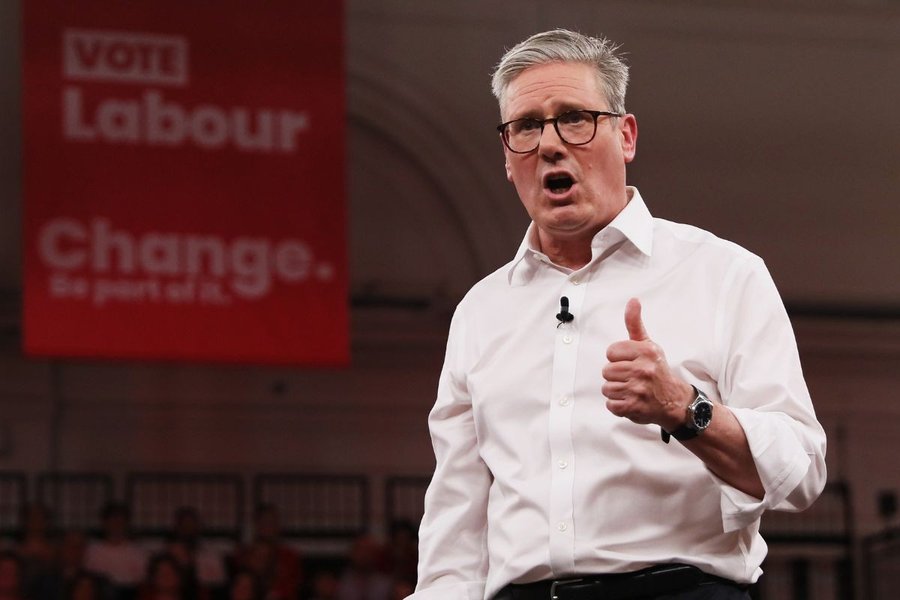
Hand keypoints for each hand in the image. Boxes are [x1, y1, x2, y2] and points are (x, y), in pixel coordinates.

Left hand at [601, 298, 692, 428]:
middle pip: (607, 371)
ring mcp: (638, 390)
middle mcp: (643, 370)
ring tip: (632, 389)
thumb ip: (635, 324)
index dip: (618, 359)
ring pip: (607, 388)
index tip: (630, 363)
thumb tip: (633, 301)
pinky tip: (631, 401)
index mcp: (646, 352)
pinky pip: (611, 405)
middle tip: (632, 378)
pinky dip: (618, 405)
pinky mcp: (634, 407)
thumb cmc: (657, 370)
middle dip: (616, 376)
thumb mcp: (648, 345)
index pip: (611, 352)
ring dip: (617, 391)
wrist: (675, 401)